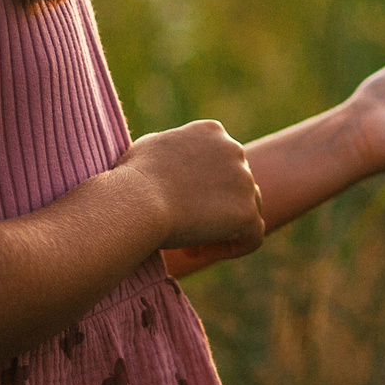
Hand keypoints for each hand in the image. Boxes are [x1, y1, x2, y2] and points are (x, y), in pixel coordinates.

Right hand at [120, 120, 264, 263]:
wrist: (137, 200)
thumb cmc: (133, 176)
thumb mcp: (149, 148)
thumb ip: (170, 150)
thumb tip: (170, 160)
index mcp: (212, 131)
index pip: (219, 159)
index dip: (201, 184)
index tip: (176, 201)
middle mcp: (234, 149)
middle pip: (235, 183)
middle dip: (211, 205)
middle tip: (181, 225)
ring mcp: (244, 180)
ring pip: (247, 208)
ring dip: (223, 227)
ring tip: (190, 244)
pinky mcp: (246, 212)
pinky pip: (252, 236)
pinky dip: (232, 248)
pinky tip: (199, 252)